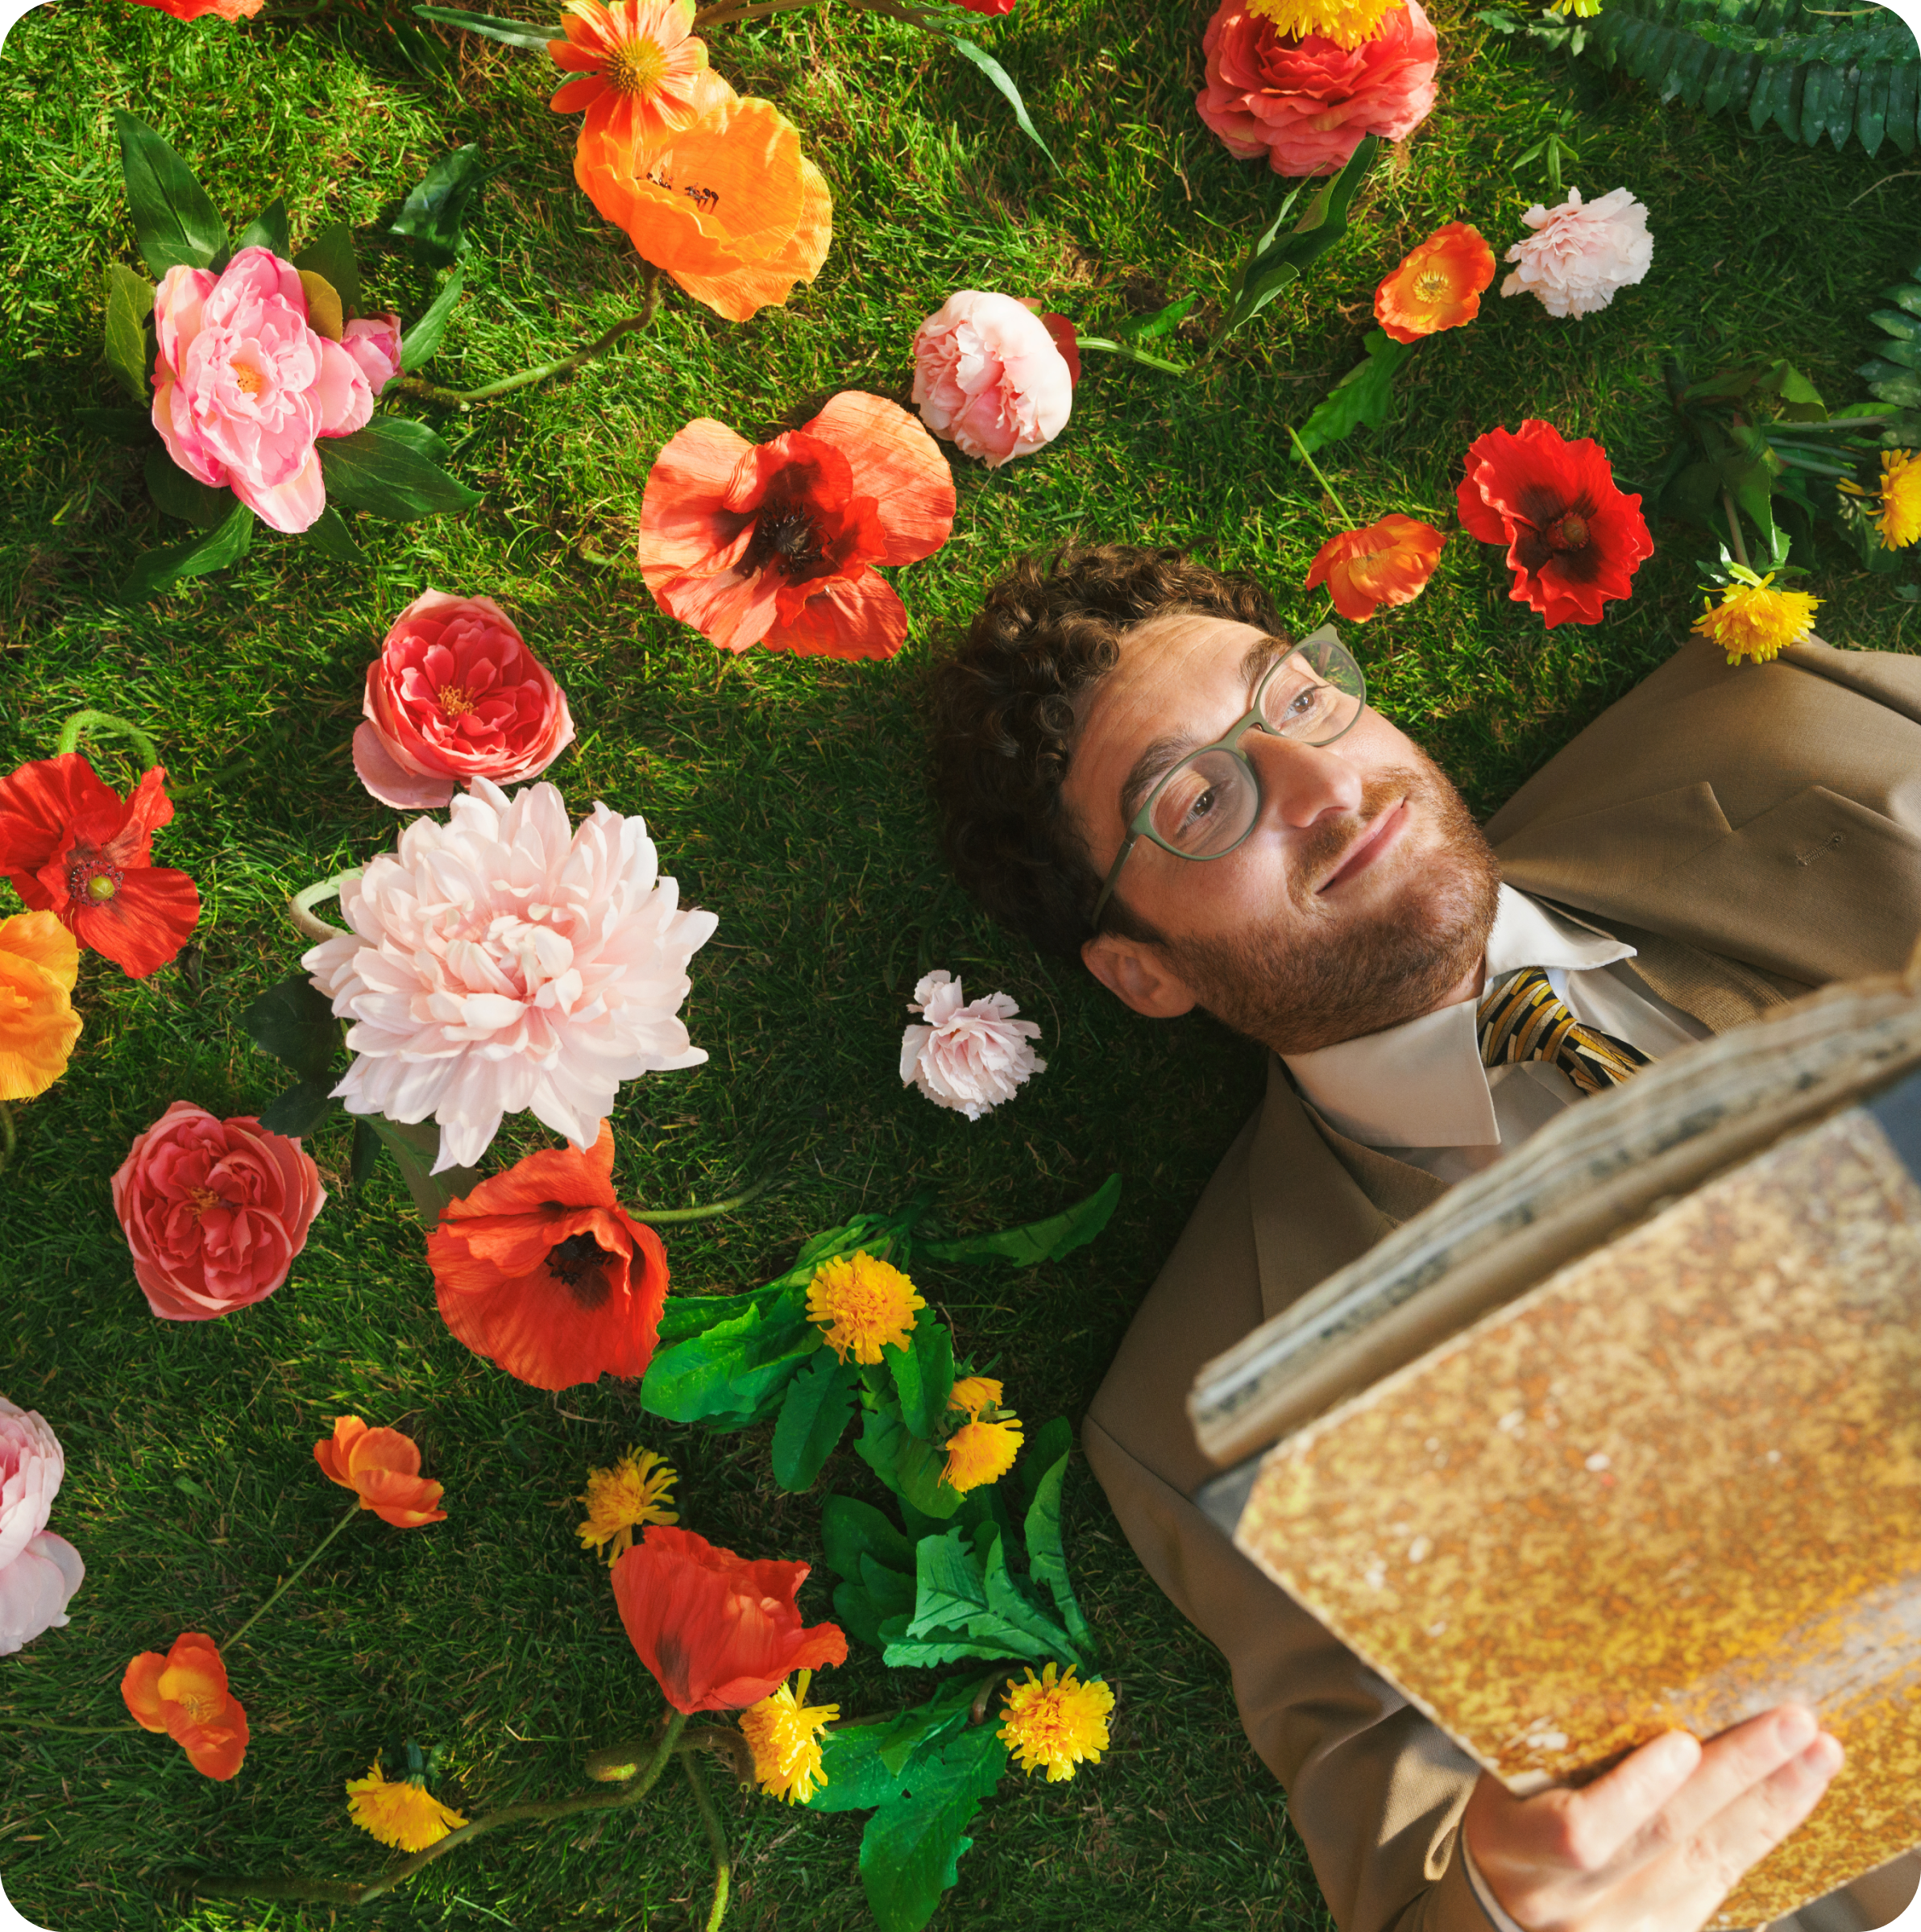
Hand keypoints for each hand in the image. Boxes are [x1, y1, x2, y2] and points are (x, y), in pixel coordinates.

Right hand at [1462, 1703, 1842, 1931]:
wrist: (1508, 1902)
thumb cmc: (1507, 1811)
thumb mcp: (1502, 1777)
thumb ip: (1554, 1745)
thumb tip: (1617, 1659)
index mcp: (1515, 1848)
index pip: (1581, 1832)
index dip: (1634, 1792)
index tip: (1680, 1744)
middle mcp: (1572, 1901)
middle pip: (1667, 1838)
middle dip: (1736, 1775)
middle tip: (1788, 1722)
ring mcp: (1624, 1926)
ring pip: (1711, 1861)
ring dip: (1772, 1800)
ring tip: (1817, 1749)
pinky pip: (1727, 1877)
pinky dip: (1764, 1826)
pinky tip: (1796, 1788)